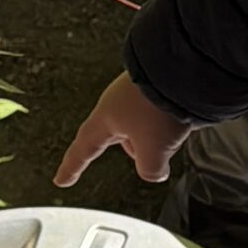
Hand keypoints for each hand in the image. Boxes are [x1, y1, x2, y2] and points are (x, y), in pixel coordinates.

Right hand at [54, 71, 192, 187]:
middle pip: (124, 140)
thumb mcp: (154, 151)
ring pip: (149, 129)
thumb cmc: (160, 108)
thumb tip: (157, 173)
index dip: (73, 168)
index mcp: (105, 119)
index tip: (61, 181)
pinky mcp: (158, 84)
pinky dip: (172, 119)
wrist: (186, 67)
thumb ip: (150, 170)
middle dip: (143, 149)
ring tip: (177, 124)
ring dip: (163, 134)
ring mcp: (137, 91)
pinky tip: (185, 114)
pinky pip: (163, 112)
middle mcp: (116, 103)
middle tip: (161, 145)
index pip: (84, 150)